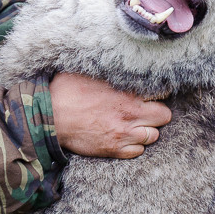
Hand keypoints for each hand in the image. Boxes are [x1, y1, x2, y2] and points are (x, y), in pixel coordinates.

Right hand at [49, 72, 171, 158]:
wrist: (51, 117)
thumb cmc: (67, 91)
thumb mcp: (92, 73)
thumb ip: (113, 72)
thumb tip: (122, 61)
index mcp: (127, 94)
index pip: (161, 94)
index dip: (158, 94)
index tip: (152, 94)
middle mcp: (130, 115)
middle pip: (163, 117)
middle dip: (157, 113)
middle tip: (146, 110)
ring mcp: (122, 135)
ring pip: (153, 136)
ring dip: (146, 130)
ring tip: (136, 124)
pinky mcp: (112, 149)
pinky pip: (137, 152)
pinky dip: (135, 146)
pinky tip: (125, 137)